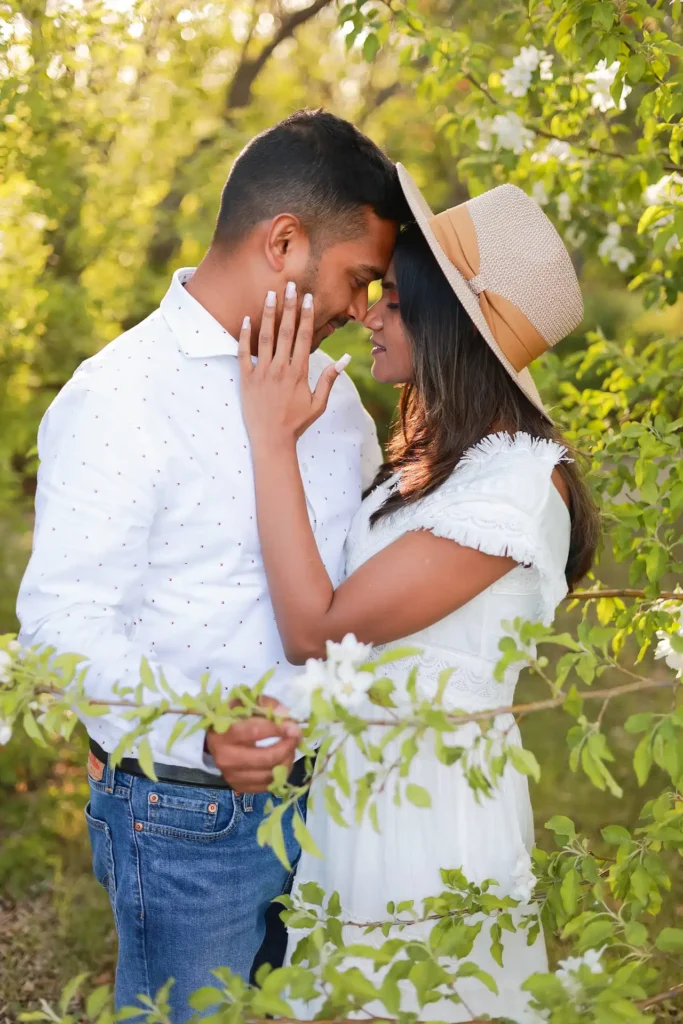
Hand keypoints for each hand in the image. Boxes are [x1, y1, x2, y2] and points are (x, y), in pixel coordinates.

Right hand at [205, 696, 301, 792]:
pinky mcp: (239, 787)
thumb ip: (268, 706)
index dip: (278, 729)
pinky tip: (283, 760)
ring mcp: (231, 776)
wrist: (216, 740)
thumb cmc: (234, 718)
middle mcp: (225, 758)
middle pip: (266, 758)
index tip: (293, 726)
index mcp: (223, 733)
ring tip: (291, 748)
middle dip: (287, 747)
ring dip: (287, 760)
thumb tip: (287, 716)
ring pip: (270, 775)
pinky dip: (281, 774)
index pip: (255, 732)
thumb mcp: (247, 704)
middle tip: (297, 737)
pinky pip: (268, 786)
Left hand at [238, 283, 349, 448]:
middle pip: (286, 331)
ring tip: (270, 294)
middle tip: (291, 285)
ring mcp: (262, 373)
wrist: (272, 440)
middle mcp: (280, 369)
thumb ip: (329, 379)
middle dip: (289, 306)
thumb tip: (346, 359)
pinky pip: (243, 353)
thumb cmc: (296, 422)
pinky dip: (244, 335)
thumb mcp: (318, 403)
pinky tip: (246, 319)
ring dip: (268, 314)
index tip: (308, 298)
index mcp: (299, 372)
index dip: (306, 315)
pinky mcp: (246, 379)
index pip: (304, 337)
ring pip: (265, 337)